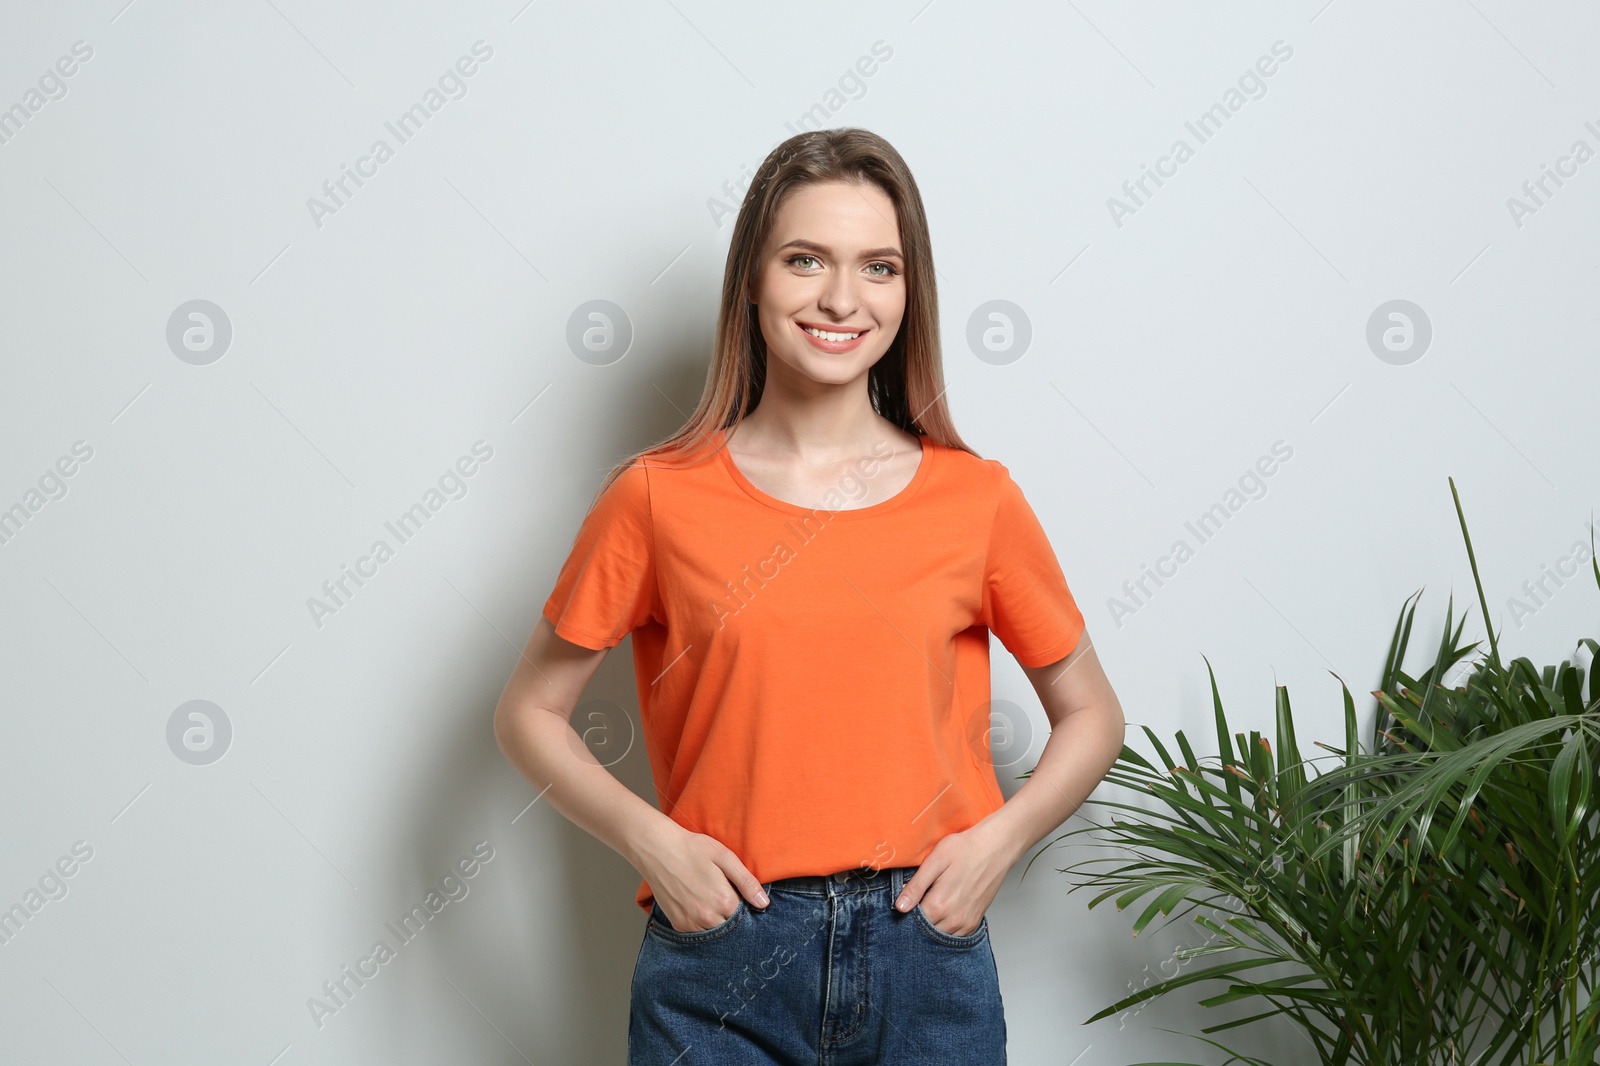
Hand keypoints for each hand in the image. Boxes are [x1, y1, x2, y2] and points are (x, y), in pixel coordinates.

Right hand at [634, 821, 769, 932]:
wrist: (657, 849)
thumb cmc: (692, 848)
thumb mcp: (725, 857)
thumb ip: (747, 882)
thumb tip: (763, 904)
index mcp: (723, 901)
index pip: (745, 914)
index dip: (743, 902)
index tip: (736, 892)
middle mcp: (707, 917)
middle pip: (730, 925)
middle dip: (730, 913)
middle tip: (720, 891)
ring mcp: (691, 923)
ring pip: (714, 930)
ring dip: (716, 919)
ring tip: (708, 896)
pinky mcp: (678, 924)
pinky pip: (697, 931)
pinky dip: (701, 921)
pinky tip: (697, 902)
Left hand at [893, 820, 1018, 936]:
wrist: (996, 848)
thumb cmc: (965, 849)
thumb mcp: (935, 861)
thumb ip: (916, 886)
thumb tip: (900, 907)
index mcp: (939, 905)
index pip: (911, 922)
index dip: (904, 912)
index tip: (904, 901)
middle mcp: (953, 920)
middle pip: (924, 932)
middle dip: (916, 920)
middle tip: (917, 900)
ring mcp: (966, 923)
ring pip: (939, 935)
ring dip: (931, 925)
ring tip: (931, 903)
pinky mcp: (974, 922)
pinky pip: (954, 935)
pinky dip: (945, 927)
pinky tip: (944, 910)